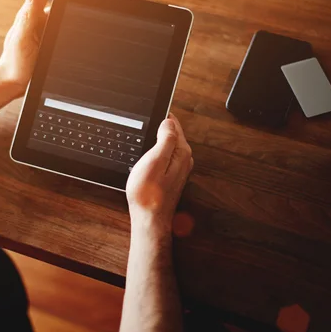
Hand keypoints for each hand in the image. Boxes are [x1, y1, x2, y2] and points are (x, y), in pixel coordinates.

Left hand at [0, 0, 77, 94]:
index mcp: (29, 16)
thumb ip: (26, 17)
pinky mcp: (47, 42)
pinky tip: (78, 34)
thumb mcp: (21, 38)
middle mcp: (36, 20)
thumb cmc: (14, 63)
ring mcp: (42, 31)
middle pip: (55, 0)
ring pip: (59, 15)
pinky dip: (70, 27)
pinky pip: (60, 29)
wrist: (13, 82)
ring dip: (70, 13)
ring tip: (84, 17)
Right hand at [126, 113, 192, 235]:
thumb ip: (165, 139)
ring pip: (168, 147)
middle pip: (172, 135)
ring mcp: (178, 170)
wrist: (150, 220)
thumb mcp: (155, 160)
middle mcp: (183, 160)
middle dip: (161, 128)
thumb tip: (169, 122)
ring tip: (147, 134)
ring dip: (158, 140)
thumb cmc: (149, 193)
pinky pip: (165, 158)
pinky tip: (148, 156)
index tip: (153, 111)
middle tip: (148, 121)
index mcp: (181, 152)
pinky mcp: (171, 178)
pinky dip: (157, 153)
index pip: (174, 125)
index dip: (162, 117)